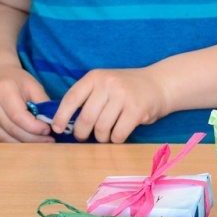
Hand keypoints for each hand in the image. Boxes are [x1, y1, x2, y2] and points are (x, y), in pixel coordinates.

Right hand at [0, 67, 52, 142]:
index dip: (35, 127)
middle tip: (48, 141)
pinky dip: (12, 145)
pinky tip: (25, 143)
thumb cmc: (16, 81)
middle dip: (33, 139)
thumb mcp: (32, 85)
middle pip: (12, 130)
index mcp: (2, 90)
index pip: (19, 116)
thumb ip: (42, 102)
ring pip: (4, 139)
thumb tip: (53, 123)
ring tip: (40, 143)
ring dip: (23, 145)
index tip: (48, 130)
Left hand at [54, 67, 169, 142]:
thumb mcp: (104, 84)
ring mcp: (123, 95)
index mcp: (95, 77)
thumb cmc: (126, 89)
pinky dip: (116, 139)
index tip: (57, 129)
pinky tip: (119, 134)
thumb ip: (87, 98)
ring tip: (106, 135)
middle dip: (82, 133)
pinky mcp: (136, 109)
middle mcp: (108, 83)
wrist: (159, 84)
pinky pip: (118, 134)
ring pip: (101, 129)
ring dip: (101, 138)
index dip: (61, 117)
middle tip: (85, 137)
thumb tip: (65, 123)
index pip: (71, 98)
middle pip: (85, 118)